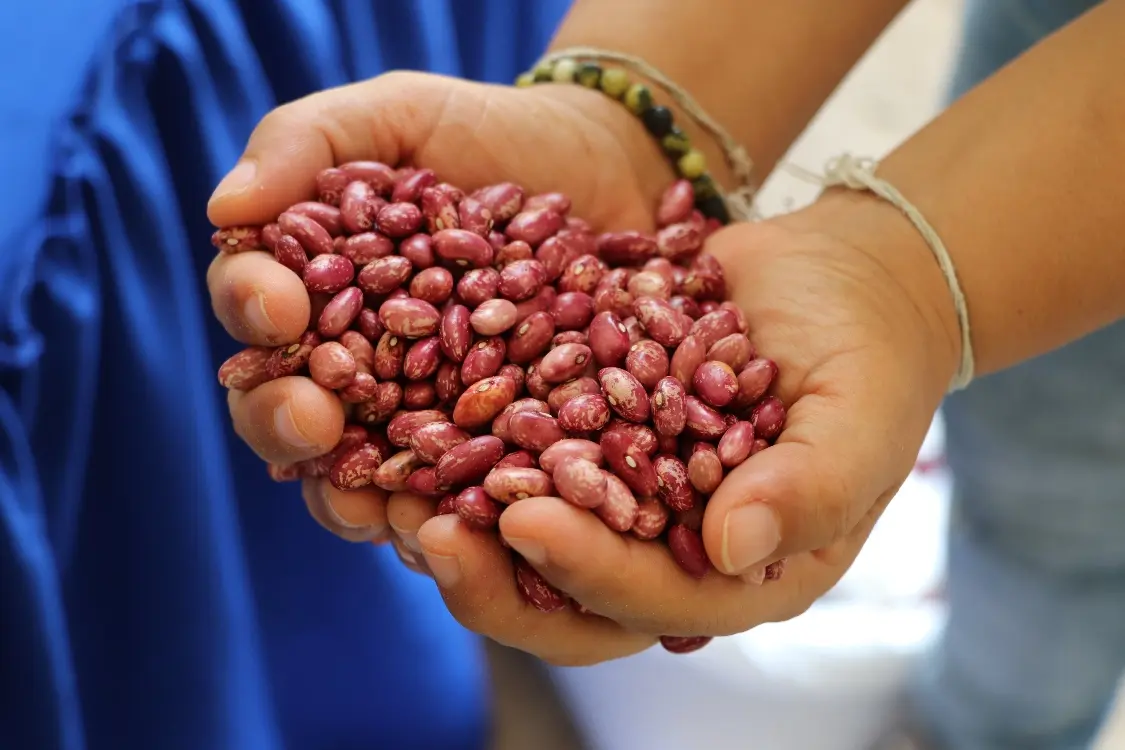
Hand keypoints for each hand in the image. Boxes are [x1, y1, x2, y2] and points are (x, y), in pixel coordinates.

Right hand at [208, 71, 672, 555]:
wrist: (610, 169)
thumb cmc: (489, 137)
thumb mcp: (397, 116)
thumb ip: (306, 144)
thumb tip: (224, 208)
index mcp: (315, 298)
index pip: (258, 318)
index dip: (254, 315)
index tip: (277, 305)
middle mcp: (360, 374)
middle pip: (296, 419)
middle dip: (290, 423)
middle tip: (310, 418)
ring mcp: (431, 422)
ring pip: (373, 483)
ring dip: (362, 501)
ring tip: (374, 505)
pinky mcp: (506, 452)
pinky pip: (474, 500)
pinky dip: (467, 521)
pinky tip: (475, 525)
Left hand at [394, 193, 959, 663]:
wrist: (840, 281)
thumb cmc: (868, 357)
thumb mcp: (860, 418)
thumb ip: (810, 488)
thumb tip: (730, 550)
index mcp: (738, 573)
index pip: (652, 599)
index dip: (587, 572)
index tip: (524, 523)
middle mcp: (667, 550)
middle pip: (566, 597)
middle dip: (493, 577)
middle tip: (422, 533)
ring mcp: (618, 495)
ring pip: (521, 535)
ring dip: (454, 517)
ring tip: (384, 488)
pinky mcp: (583, 434)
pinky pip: (513, 453)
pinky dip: (461, 441)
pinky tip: (404, 411)